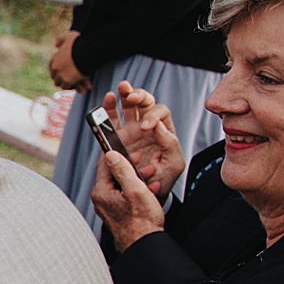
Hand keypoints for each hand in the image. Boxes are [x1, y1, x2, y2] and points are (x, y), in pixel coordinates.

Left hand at [47, 30, 87, 92]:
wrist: (87, 51)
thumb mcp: (69, 36)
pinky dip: (76, 87)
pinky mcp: (68, 81)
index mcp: (54, 60)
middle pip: (56, 78)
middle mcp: (55, 68)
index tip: (67, 73)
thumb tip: (56, 46)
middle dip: (64, 80)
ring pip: (62, 84)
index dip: (60, 72)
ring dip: (70, 85)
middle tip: (73, 81)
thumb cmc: (80, 43)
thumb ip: (61, 39)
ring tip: (80, 86)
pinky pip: (69, 87)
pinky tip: (83, 88)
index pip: (53, 70)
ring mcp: (60, 75)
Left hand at [92, 150, 166, 252]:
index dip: (118, 155)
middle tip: (145, 165)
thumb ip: (122, 170)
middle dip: (132, 168)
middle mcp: (101, 200)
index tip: (130, 151)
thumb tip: (111, 155)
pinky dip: (137, 191)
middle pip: (114, 175)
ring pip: (122, 186)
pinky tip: (150, 190)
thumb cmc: (141, 222)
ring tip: (151, 178)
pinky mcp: (117, 213)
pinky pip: (126, 196)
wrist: (144, 243)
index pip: (104, 166)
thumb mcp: (135, 189)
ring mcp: (108, 207)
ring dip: (137, 179)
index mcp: (101, 192)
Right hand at [104, 81, 184, 196]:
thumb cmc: (163, 180)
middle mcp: (148, 128)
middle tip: (132, 97)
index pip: (160, 113)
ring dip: (125, 96)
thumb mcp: (174, 164)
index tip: (145, 127)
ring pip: (129, 107)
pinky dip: (110, 108)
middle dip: (139, 96)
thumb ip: (170, 144)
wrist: (145, 194)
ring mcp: (132, 131)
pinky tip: (108, 99)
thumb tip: (158, 126)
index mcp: (164, 132)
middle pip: (145, 103)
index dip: (152, 116)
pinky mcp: (118, 138)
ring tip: (120, 89)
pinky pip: (113, 120)